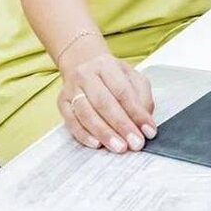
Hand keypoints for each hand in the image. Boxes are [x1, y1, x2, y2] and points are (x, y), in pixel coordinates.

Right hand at [56, 36, 156, 153]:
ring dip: (104, 133)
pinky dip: (84, 135)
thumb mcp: (131, 77)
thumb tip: (144, 121)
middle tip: (135, 143)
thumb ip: (141, 97)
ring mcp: (71, 89)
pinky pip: (71, 122)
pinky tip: (97, 144)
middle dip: (121, 126)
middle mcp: (86, 75)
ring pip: (86, 113)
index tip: (149, 131)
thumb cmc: (110, 75)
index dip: (137, 113)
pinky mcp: (61, 102)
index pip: (123, 91)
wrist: (81, 63)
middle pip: (103, 102)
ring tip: (119, 147)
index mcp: (106, 65)